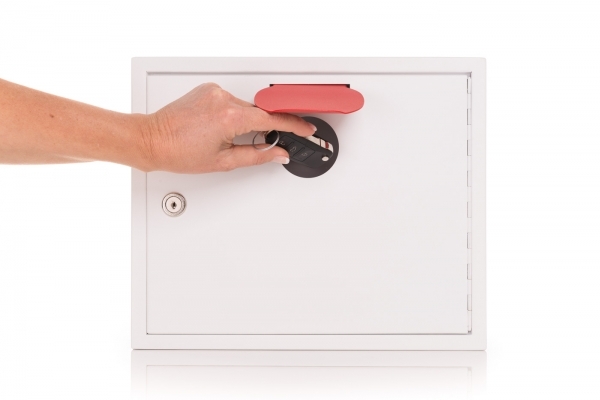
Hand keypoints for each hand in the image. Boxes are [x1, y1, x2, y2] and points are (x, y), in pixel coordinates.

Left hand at [139, 83, 316, 172]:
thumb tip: (278, 154)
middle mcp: (223, 98)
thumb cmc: (179, 152)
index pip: (273, 119)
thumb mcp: (223, 161)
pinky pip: (231, 100)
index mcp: (230, 117)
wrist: (151, 140)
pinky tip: (217, 127)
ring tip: (224, 138)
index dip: (293, 125)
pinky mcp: (207, 89)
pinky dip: (232, 113)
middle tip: (260, 143)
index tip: (306, 127)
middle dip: (263, 128)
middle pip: (259, 112)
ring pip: (245, 106)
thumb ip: (257, 156)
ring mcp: (214, 91)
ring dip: (244, 121)